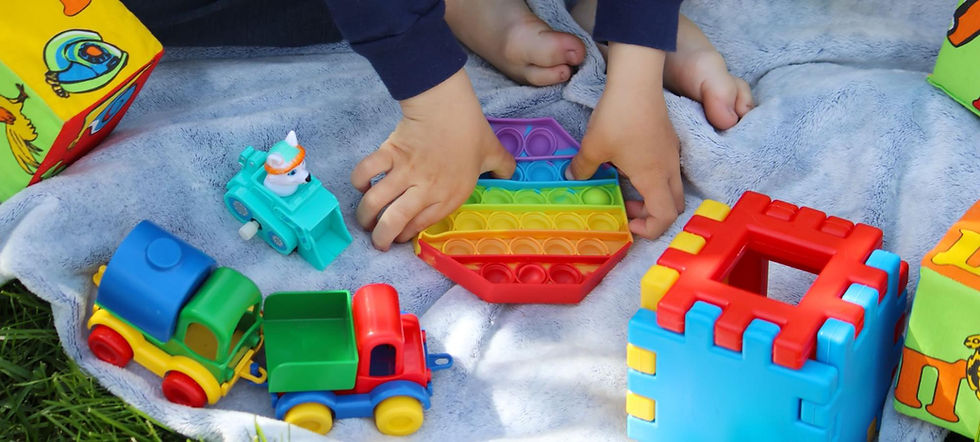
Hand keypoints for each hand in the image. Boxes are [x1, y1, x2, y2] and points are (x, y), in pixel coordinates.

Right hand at [351, 69, 515, 249]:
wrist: (447, 104)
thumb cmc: (470, 129)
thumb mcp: (493, 153)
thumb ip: (503, 168)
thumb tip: (510, 174)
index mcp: (449, 196)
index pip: (420, 227)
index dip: (406, 236)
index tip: (401, 236)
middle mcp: (424, 191)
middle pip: (392, 223)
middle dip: (380, 238)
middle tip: (377, 240)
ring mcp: (403, 173)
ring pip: (374, 203)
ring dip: (365, 216)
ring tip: (364, 219)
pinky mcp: (388, 155)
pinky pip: (365, 173)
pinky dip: (358, 181)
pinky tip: (362, 186)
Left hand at [567, 43, 683, 238]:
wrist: (636, 80)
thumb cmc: (618, 117)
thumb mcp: (593, 147)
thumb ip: (583, 168)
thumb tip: (573, 178)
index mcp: (654, 178)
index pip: (665, 217)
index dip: (650, 229)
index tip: (628, 222)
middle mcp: (669, 168)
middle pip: (673, 205)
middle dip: (652, 214)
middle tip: (627, 207)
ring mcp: (671, 153)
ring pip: (672, 186)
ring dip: (653, 195)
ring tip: (626, 184)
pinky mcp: (668, 140)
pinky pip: (668, 169)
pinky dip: (653, 178)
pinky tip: (629, 163)